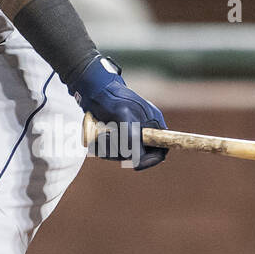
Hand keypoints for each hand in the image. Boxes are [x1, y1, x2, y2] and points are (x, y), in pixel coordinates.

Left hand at [69, 55, 166, 169]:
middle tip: (108, 141)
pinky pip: (110, 151)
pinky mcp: (116, 136)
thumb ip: (132, 138)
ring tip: (100, 136)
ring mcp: (129, 134)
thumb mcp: (124, 117)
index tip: (136, 164)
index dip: (150, 159)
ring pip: (121, 154)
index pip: (160, 151)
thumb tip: (137, 161)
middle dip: (121, 152)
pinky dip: (101, 148)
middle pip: (137, 155)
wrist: (94, 89)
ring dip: (108, 150)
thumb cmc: (112, 98)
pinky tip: (95, 138)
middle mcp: (143, 131)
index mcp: (153, 125)